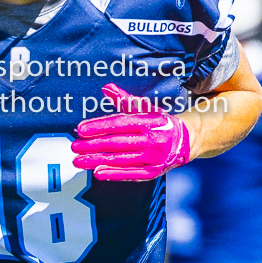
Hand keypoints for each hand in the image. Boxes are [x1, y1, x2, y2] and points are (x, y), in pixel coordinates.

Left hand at [72, 83, 189, 180]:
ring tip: (79, 160)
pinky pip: (131, 174)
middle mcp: (152, 139)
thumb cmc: (160, 123)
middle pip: (116, 143)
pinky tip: (97, 173)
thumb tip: (107, 88)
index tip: (80, 129)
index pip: (119, 124)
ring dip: (97, 161)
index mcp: (148, 121)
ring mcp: (153, 157)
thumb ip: (124, 100)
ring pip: (120, 159)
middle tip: (74, 147)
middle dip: (92, 145)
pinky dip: (113, 174)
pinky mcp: (154, 171)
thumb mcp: (146, 108)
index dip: (98, 127)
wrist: (186, 140)